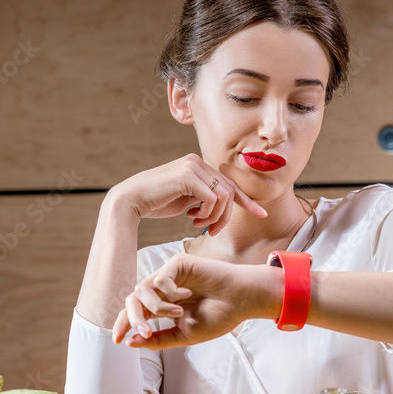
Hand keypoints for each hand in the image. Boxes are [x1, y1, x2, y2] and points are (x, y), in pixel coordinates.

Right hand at [110, 154, 265, 234]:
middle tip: (211, 231)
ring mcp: (193, 166)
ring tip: (198, 224)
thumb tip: (222, 206)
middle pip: (229, 191)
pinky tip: (191, 218)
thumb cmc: (157, 202)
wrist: (131, 201)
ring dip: (215, 216)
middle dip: (225, 217)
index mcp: (199, 166)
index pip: (229, 184)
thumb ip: (204, 198)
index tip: (261, 214)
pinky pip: (213, 198)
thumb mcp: (187, 200)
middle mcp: (198, 162)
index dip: (246, 201)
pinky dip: (207, 213)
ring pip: (224, 195)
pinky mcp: (187, 176)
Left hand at [113, 254, 278, 349]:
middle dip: (133, 318)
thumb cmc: (218, 317)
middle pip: (132, 301)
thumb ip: (158, 338)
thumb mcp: (184, 335)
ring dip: (156, 307)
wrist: (241, 301)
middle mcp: (162, 291)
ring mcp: (169, 276)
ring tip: (177, 314)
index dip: (123, 325)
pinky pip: (160, 279)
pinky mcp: (177, 264)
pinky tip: (188, 295)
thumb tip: (130, 342)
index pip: (135, 314)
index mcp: (162, 307)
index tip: (117, 341)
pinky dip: (170, 292)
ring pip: (142, 290)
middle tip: (145, 331)